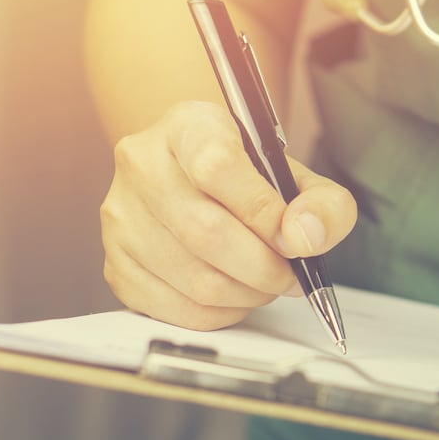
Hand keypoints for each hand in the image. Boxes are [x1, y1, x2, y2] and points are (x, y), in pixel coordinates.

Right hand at [99, 101, 356, 329]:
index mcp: (187, 126)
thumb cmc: (248, 180)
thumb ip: (323, 203)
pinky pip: (176, 308)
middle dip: (263, 267)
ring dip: (247, 293)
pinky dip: (220, 313)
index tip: (294, 238)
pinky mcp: (115, 263)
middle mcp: (141, 163)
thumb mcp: (296, 176)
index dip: (264, 213)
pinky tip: (234, 294)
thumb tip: (306, 238)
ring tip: (265, 282)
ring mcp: (120, 215)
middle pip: (206, 232)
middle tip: (290, 274)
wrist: (196, 183)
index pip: (217, 166)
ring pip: (195, 278)